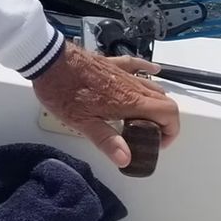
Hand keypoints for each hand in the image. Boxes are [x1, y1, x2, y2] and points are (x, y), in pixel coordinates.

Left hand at [32, 48, 180, 169]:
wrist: (49, 61)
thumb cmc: (64, 92)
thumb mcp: (83, 122)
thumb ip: (107, 141)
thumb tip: (126, 159)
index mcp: (130, 103)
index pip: (169, 115)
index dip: (171, 131)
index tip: (158, 143)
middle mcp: (133, 86)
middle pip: (164, 102)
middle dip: (164, 121)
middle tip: (148, 135)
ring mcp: (123, 73)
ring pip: (152, 87)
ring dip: (156, 103)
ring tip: (143, 117)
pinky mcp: (112, 64)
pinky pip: (136, 66)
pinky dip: (148, 71)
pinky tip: (153, 71)